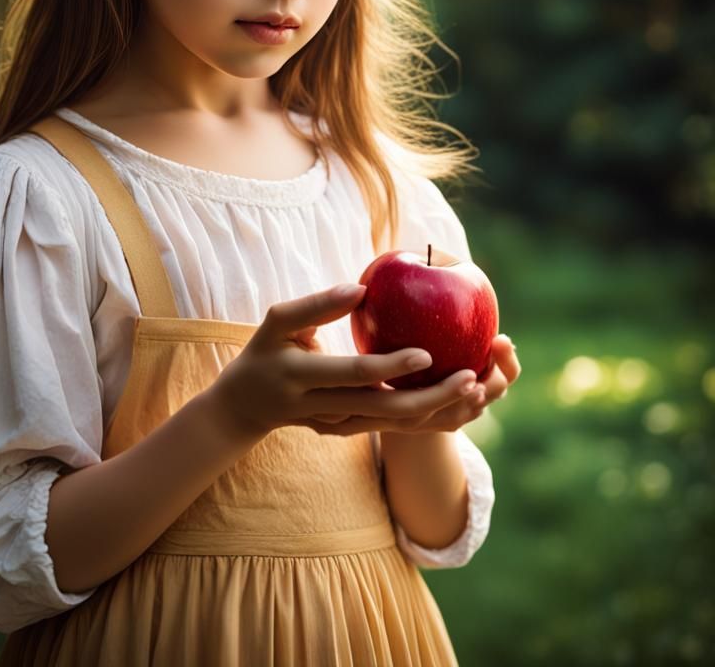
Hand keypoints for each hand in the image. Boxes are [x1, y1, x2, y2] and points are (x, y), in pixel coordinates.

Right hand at [212, 284, 508, 439]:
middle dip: (433, 398)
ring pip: (394, 427)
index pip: (353, 374)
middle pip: (385, 411)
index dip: (391, 367)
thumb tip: (363, 288)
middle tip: (472, 377)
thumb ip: (317, 305)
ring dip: (438, 412)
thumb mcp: (278, 321)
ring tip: (476, 387)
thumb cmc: (263, 351)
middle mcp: (321, 409)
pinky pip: (392, 429)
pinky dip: (425, 417)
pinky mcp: (348, 434)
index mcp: (301, 377)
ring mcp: (336, 428)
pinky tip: (454, 398)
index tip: (428, 352)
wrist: (245, 407)